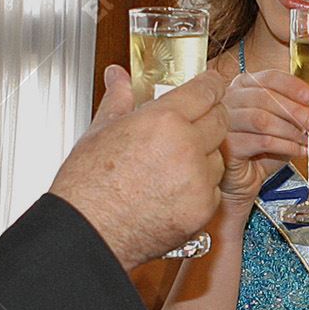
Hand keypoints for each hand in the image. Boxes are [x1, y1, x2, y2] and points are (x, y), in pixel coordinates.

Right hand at [52, 66, 227, 266]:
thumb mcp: (99, 131)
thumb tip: (117, 76)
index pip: (206, 91)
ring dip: (205, 156)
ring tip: (171, 165)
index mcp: (162, 120)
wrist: (88, 234)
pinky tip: (172, 191)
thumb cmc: (87, 186)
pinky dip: (200, 188)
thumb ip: (118, 99)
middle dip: (210, 117)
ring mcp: (198, 180)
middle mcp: (186, 147)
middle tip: (192, 124)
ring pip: (218, 157)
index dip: (211, 85)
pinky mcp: (203, 209)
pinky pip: (213, 189)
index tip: (212, 85)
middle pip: (221, 120)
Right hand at [218, 68, 308, 207]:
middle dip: (298, 111)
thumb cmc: (265, 148)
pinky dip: (284, 146)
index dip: (294, 86)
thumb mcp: (296, 126)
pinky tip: (297, 150)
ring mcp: (226, 120)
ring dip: (291, 129)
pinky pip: (259, 141)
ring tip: (308, 139)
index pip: (271, 77)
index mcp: (247, 85)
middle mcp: (232, 98)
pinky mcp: (228, 144)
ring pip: (261, 119)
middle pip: (266, 97)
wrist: (245, 179)